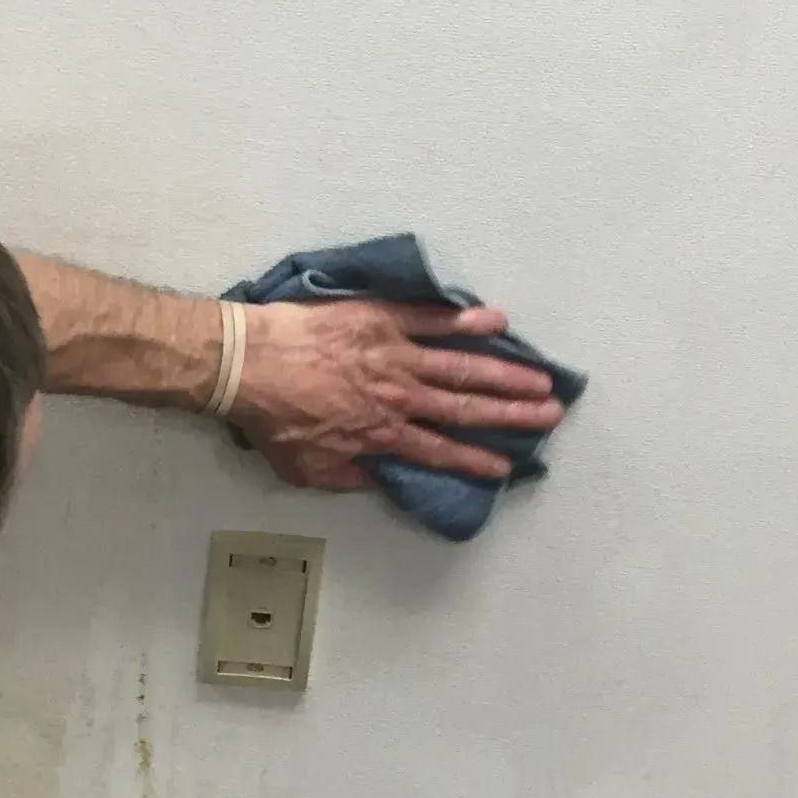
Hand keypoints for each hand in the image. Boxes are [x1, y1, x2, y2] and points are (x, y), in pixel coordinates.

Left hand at [230, 298, 562, 490]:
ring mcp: (395, 354)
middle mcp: (399, 396)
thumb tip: (376, 479)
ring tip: (540, 378)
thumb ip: (346, 475)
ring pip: (461, 366)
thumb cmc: (271, 416)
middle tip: (550, 414)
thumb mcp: (305, 467)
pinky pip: (431, 318)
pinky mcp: (382, 318)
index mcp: (381, 433)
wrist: (247, 363)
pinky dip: (465, 319)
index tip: (506, 466)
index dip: (476, 460)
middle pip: (466, 408)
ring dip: (505, 374)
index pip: (440, 450)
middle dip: (511, 415)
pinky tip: (497, 319)